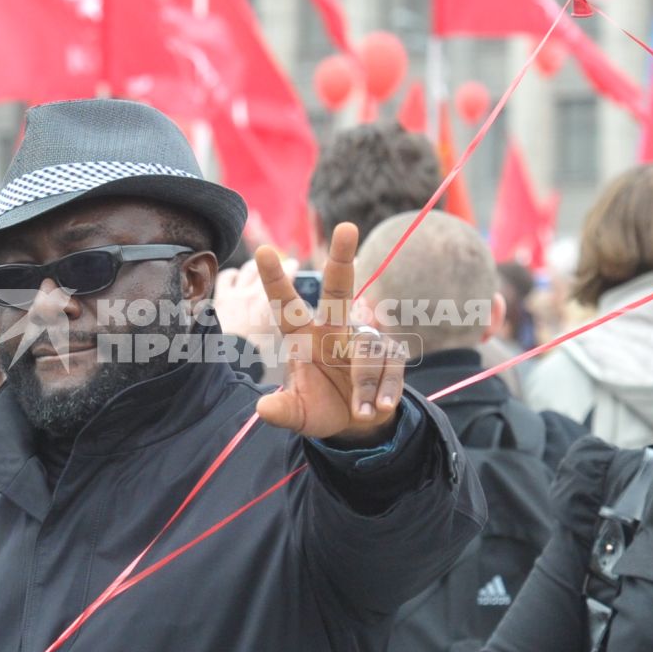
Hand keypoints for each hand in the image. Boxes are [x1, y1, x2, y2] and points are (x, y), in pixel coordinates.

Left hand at [214, 257, 296, 361]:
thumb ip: (283, 323)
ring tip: (253, 269)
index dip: (291, 268)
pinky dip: (231, 276)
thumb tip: (289, 318)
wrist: (227, 358)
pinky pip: (225, 278)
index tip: (293, 264)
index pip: (286, 276)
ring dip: (251, 268)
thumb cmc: (253, 355)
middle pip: (264, 271)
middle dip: (271, 266)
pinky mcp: (220, 299)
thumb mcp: (276, 340)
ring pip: (245, 270)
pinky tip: (232, 278)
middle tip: (274, 264)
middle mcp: (253, 294)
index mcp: (271, 304)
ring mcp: (234, 295)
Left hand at [254, 224, 407, 442]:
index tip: (262, 251)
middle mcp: (334, 330)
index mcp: (305, 337)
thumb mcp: (298, 414)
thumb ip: (282, 411)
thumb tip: (263, 408)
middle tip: (346, 226)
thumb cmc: (321, 408)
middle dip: (343, 258)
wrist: (356, 425)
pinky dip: (383, 391)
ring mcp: (364, 340)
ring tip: (359, 411)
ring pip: (367, 348)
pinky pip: (390, 367)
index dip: (275, 280)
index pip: (287, 306)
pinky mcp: (390, 355)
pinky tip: (378, 408)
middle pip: (339, 289)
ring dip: (364, 383)